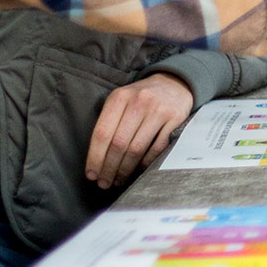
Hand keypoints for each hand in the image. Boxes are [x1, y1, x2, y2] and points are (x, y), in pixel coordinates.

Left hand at [88, 72, 194, 188]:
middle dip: (109, 168)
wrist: (173, 83)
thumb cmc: (140, 99)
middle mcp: (138, 102)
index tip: (91, 175)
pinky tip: (138, 171)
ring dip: (125, 169)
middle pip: (119, 143)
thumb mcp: (121, 101)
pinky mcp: (175, 119)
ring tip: (118, 180)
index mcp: (119, 98)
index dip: (95, 157)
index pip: (102, 133)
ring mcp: (158, 111)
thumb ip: (109, 123)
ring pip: (137, 148)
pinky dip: (146, 163)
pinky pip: (157, 148)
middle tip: (104, 183)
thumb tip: (97, 159)